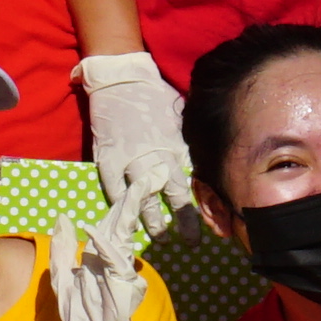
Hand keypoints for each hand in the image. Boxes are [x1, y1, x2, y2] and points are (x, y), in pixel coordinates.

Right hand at [74, 50, 190, 247]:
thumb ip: (187, 139)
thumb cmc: (154, 94)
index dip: (201, 201)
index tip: (212, 219)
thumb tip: (203, 154)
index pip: (193, 180)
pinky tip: (129, 222)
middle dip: (183, 221)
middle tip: (192, 241)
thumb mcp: (180, 115)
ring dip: (154, 221)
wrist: (122, 79)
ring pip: (145, 198)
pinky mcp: (108, 158)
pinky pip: (115, 188)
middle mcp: (158, 156)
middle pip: (174, 195)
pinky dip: (122, 206)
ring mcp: (131, 159)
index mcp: (177, 145)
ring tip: (161, 239)